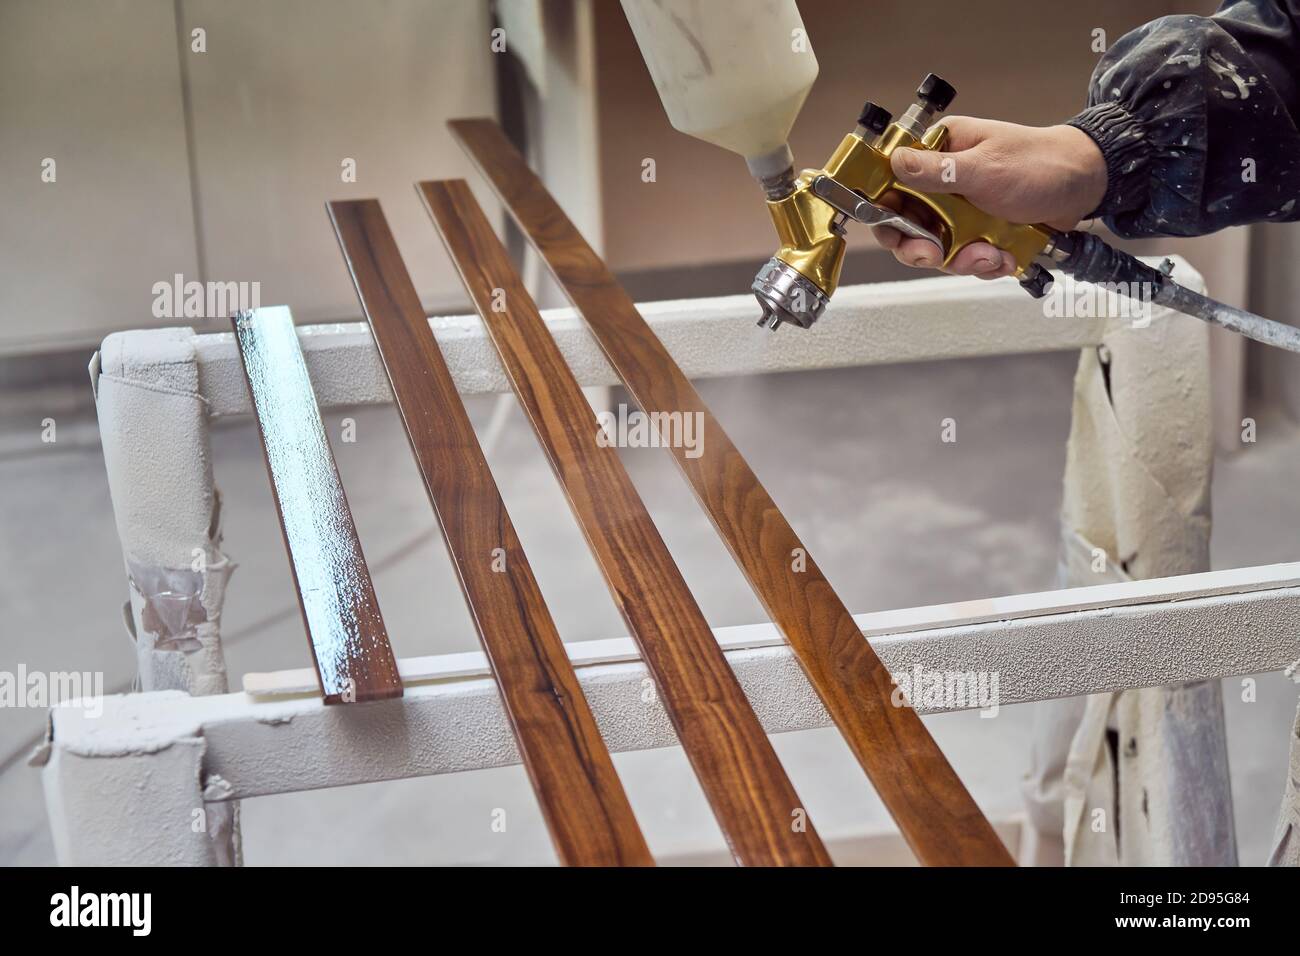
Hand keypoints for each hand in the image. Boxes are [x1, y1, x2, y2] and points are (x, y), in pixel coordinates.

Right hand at [870, 117, 1107, 278]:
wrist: (1086, 186)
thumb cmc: (1041, 163)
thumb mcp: (984, 168)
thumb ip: (937, 171)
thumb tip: (894, 162)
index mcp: (939, 152)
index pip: (891, 180)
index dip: (883, 208)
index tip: (893, 229)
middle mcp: (944, 181)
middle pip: (906, 223)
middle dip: (920, 247)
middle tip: (933, 256)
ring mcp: (961, 209)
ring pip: (936, 247)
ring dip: (961, 259)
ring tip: (988, 254)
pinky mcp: (978, 231)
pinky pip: (964, 257)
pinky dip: (982, 263)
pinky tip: (1002, 256)